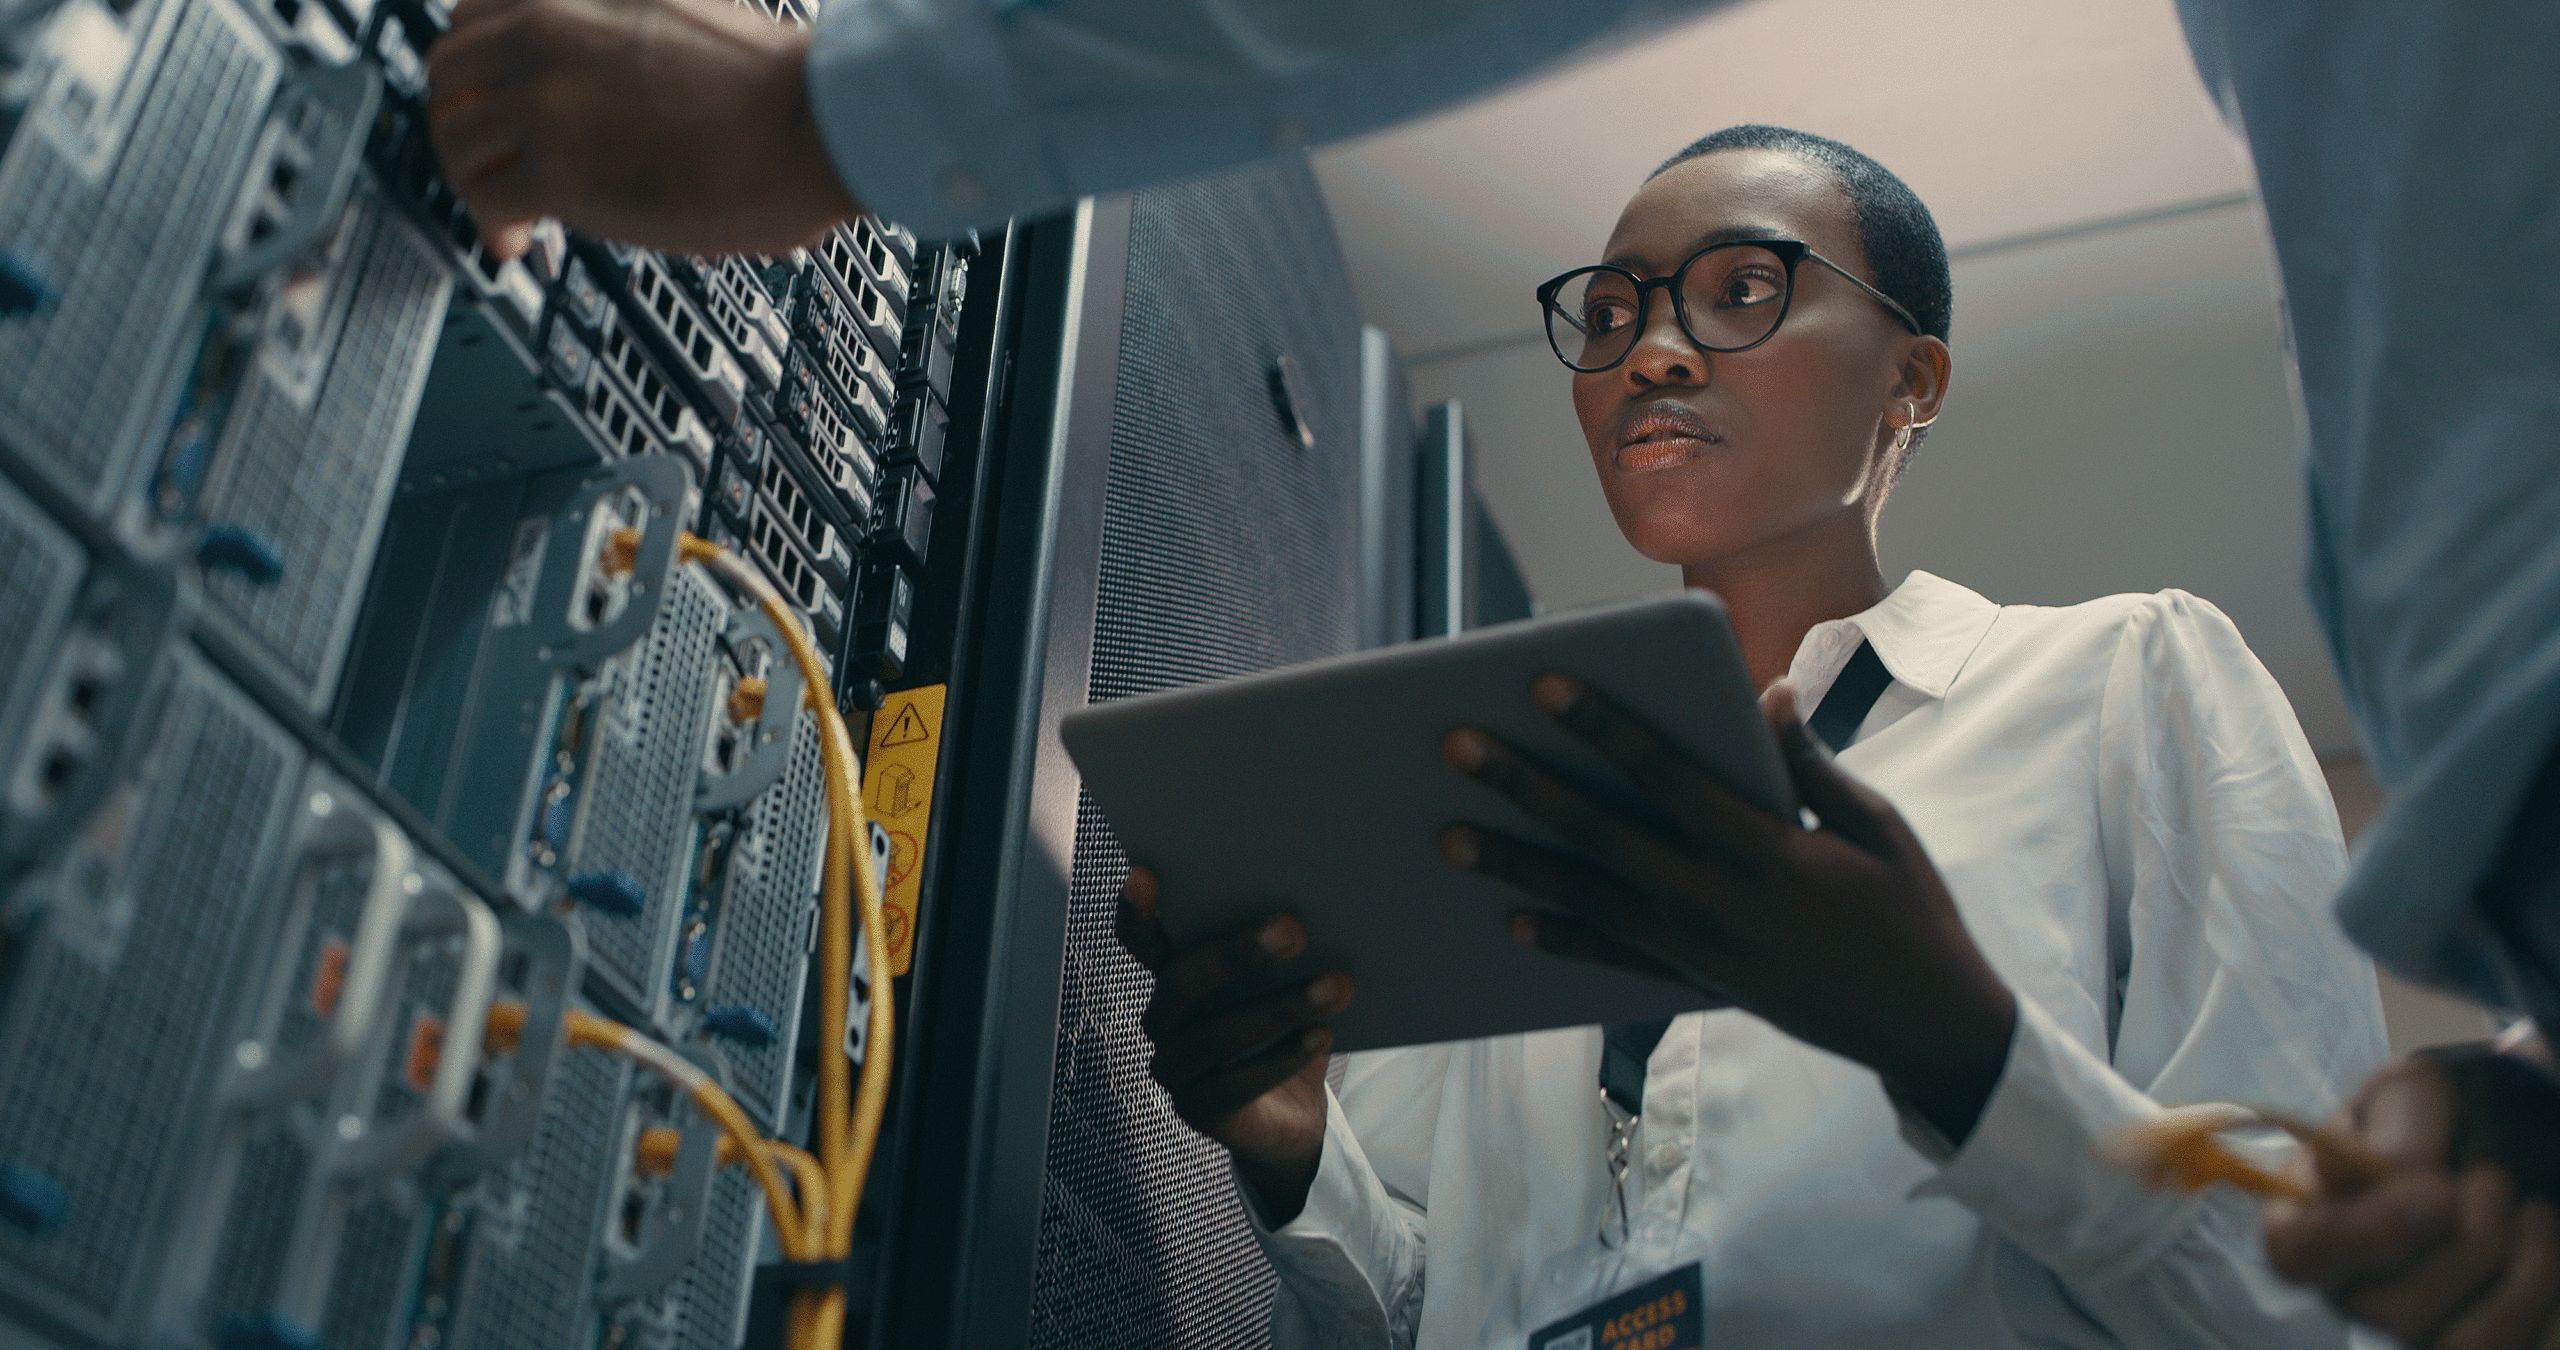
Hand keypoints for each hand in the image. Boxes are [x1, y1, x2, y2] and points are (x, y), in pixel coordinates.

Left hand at [425, 0, 860, 261]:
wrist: (813, 122)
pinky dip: (491, 225)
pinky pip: (484, 199)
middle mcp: (543, 29)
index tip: (488, 102)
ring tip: (505, 214)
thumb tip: (619, 73)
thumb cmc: (778, 81)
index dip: (474, 69)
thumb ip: (627, 27)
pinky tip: (516, 242)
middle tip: (486, 165)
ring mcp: (544, 98)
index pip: (472, 17)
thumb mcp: (687, 6)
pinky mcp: (556, 168)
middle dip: (459, 127)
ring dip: (471, 181)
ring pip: (454, 139)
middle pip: (448, 76)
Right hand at [1113, 867, 1352, 1223]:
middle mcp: (1164, 1021)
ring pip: (1213, 1036)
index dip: (1137, 911)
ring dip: (1278, 1008)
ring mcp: (1177, 1070)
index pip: (1141, 940)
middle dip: (1236, 953)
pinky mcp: (1202, 1113)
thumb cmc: (1284, 1027)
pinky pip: (1236, 1085)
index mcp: (1174, 976)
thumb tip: (1316, 899)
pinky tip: (1321, 1034)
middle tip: (1293, 928)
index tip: (1144, 874)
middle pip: (1181, 981)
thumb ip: (1278, 947)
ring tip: (1334, 986)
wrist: (1294, 1112)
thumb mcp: (1281, 981)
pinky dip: (1283, 1057)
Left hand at [1440, 675, 2016, 1143]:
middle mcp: (1715, 897)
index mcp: (1762, 846)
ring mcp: (1697, 946)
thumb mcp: (1874, 826)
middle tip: (1455, 744)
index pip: (1663, 771)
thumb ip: (1808, 763)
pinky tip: (1510, 919)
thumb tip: (1767, 691)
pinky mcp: (1693, 980)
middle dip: (1521, 783)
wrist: (1925, 1025)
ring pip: (1585, 896)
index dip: (1600, 723)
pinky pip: (1611, 958)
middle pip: (1598, 830)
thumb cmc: (1908, 910)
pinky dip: (1559, 940)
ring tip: (1447, 835)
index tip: (1543, 681)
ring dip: (1513, 862)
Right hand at [2265, 1046, 2559, 1348]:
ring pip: (2466, 1343)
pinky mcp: (2485, 1337)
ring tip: (2531, 1209)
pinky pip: (2531, 1346)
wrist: (2518, 1130)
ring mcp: (2425, 1326)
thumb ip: (2396, 1127)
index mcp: (2312, 1218)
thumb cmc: (2455, 1109)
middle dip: (2465, 1245)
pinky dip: (2552, 1293)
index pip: (2296, 1255)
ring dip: (2522, 1269)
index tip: (2436, 1194)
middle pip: (2391, 1315)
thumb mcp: (2421, 1092)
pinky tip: (2547, 1240)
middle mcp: (2358, 1287)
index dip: (2356, 1237)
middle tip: (2493, 1179)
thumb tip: (2368, 1172)